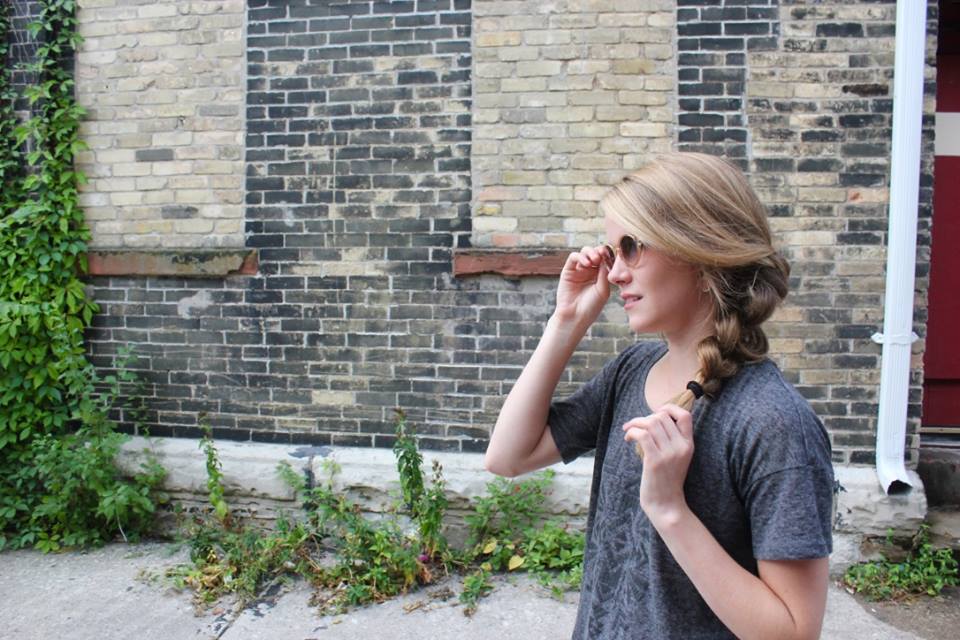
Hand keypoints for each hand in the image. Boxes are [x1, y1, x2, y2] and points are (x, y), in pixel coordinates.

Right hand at [554, 245, 609, 327]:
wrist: (575, 317)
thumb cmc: (591, 306)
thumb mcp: (603, 289)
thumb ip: (604, 273)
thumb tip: (605, 257)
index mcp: (600, 275)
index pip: (604, 259)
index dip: (608, 254)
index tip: (612, 254)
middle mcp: (589, 271)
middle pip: (594, 252)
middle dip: (599, 251)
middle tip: (602, 255)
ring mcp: (578, 270)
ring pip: (584, 252)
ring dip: (590, 252)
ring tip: (595, 260)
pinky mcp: (568, 271)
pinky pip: (573, 257)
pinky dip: (581, 256)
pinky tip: (587, 264)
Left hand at [622, 404, 693, 526]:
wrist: (666, 504)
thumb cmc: (666, 480)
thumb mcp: (676, 457)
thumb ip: (671, 439)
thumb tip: (653, 418)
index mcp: (689, 445)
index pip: (685, 415)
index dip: (669, 408)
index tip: (655, 413)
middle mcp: (681, 447)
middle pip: (662, 416)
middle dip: (645, 417)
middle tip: (635, 427)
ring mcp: (669, 454)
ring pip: (651, 422)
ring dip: (635, 423)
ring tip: (628, 431)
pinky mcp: (655, 461)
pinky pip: (642, 435)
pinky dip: (632, 432)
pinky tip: (628, 439)